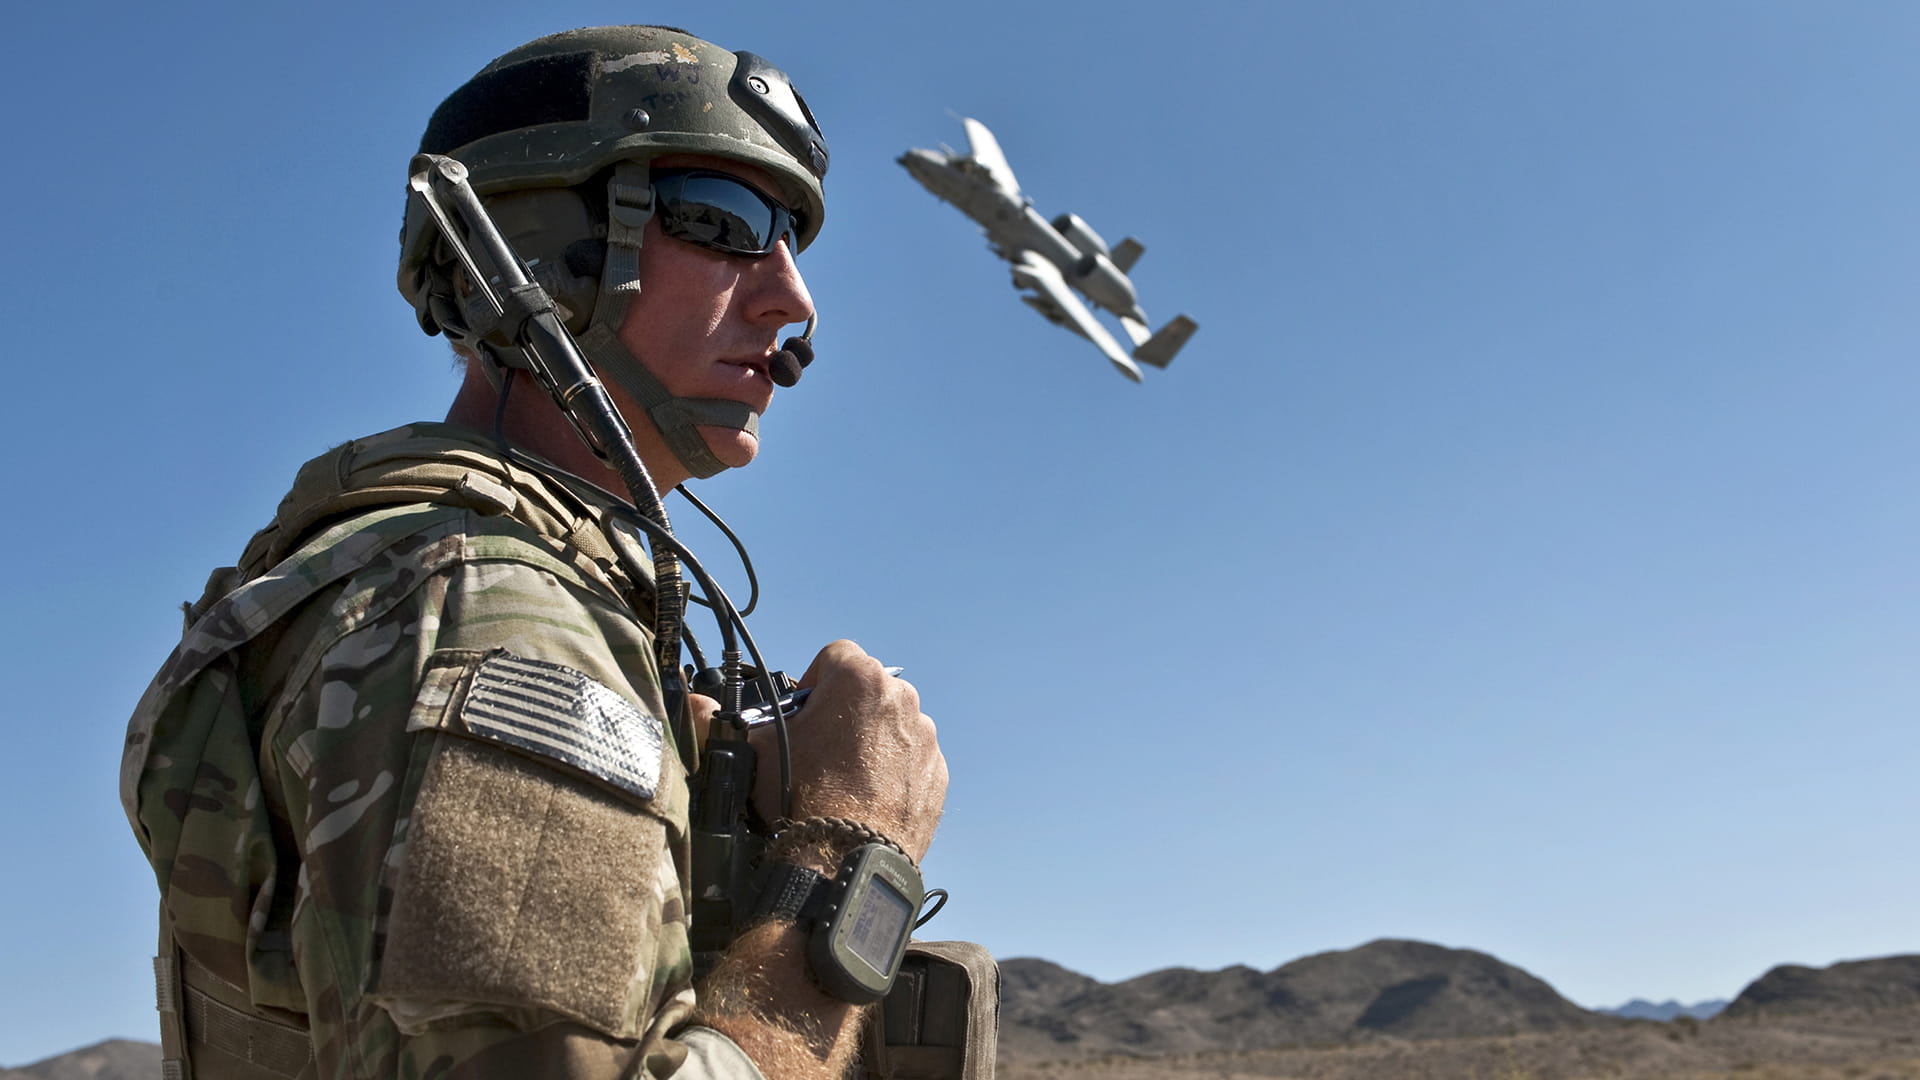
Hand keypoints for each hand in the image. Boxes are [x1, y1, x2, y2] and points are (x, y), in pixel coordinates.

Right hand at [749, 640, 946, 860]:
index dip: (812, 682)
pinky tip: (867, 798)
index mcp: (860, 679)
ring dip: (870, 740)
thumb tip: (696, 706)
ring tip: (843, 778)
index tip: (802, 712)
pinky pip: (911, 760)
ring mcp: (924, 738)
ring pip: (891, 725)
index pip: (834, 655)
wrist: (844, 861)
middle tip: (818, 747)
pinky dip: (893, 771)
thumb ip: (729, 720)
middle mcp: (902, 698)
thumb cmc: (801, 799)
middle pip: (866, 690)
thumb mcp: (755, 751)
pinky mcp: (937, 773)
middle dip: (843, 711)